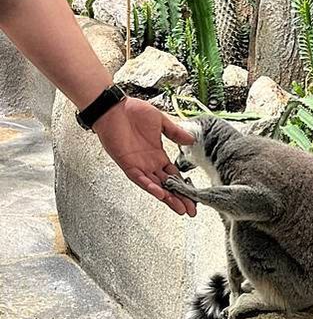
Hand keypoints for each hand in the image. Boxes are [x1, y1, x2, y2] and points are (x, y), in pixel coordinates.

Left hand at [93, 97, 196, 216]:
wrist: (113, 107)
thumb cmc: (133, 111)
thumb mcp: (161, 121)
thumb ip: (175, 133)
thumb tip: (192, 140)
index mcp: (158, 155)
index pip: (174, 175)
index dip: (184, 187)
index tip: (194, 197)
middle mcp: (149, 163)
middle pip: (167, 186)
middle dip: (179, 198)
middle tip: (191, 211)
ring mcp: (139, 165)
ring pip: (155, 186)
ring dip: (167, 198)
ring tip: (179, 208)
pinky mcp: (127, 164)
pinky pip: (140, 178)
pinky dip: (150, 186)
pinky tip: (160, 193)